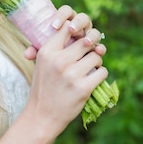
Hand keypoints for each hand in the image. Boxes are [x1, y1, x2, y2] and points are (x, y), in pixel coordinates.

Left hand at [23, 5, 105, 60]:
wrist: (64, 72)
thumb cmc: (52, 58)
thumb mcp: (43, 54)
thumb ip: (36, 51)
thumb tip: (27, 54)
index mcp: (67, 23)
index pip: (66, 11)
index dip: (61, 15)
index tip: (54, 26)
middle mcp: (79, 28)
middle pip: (82, 18)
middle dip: (78, 23)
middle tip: (72, 30)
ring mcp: (89, 38)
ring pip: (93, 30)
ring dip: (91, 35)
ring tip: (86, 42)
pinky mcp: (96, 49)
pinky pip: (100, 46)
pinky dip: (100, 48)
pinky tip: (98, 52)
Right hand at [25, 8, 107, 135]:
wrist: (42, 115)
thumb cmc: (43, 87)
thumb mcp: (40, 64)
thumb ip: (53, 47)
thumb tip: (72, 30)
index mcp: (47, 52)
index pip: (67, 28)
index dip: (76, 31)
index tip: (78, 38)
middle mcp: (59, 60)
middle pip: (86, 41)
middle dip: (90, 47)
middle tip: (87, 56)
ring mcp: (71, 74)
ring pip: (96, 56)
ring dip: (96, 62)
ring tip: (89, 69)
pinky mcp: (83, 88)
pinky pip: (102, 72)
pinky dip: (100, 75)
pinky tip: (92, 79)